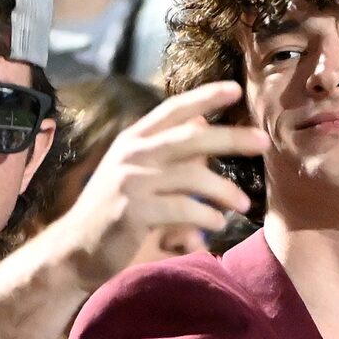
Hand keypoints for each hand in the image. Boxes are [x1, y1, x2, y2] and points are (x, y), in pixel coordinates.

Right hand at [39, 82, 265, 288]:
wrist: (75, 249)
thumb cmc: (114, 212)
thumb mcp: (139, 174)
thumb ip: (170, 152)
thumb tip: (203, 124)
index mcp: (133, 140)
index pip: (172, 110)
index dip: (204, 97)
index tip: (234, 89)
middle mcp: (132, 154)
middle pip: (191, 138)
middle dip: (231, 138)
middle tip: (263, 141)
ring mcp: (131, 181)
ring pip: (193, 177)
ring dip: (225, 191)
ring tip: (243, 205)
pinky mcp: (133, 211)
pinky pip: (183, 209)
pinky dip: (206, 217)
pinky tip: (215, 225)